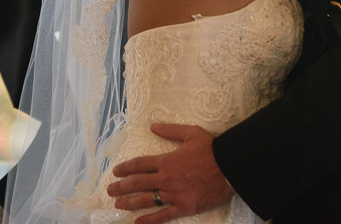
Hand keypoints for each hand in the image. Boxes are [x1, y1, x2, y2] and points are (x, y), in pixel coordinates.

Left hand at [107, 123, 234, 223]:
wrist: (231, 166)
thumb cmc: (212, 149)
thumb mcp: (192, 133)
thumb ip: (171, 130)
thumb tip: (153, 126)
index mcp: (167, 160)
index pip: (140, 165)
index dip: (126, 168)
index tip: (116, 172)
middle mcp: (166, 178)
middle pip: (138, 183)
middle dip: (121, 187)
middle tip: (109, 190)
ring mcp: (174, 194)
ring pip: (146, 200)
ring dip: (129, 202)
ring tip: (118, 204)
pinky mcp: (183, 207)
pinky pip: (162, 215)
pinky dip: (149, 220)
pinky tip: (137, 222)